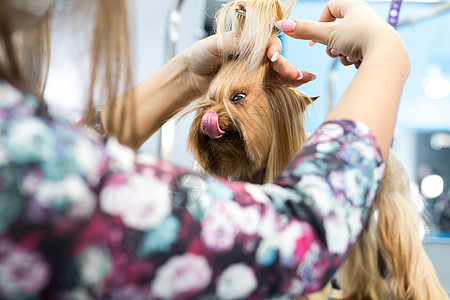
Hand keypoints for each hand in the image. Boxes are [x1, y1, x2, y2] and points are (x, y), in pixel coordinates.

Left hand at [181, 34, 316, 95]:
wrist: (189, 76)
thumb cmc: (200, 56)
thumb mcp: (216, 45)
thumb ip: (236, 43)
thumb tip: (255, 41)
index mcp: (247, 40)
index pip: (267, 42)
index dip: (273, 49)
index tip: (272, 58)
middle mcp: (253, 54)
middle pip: (275, 59)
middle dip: (286, 66)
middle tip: (295, 75)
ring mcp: (253, 70)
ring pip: (276, 72)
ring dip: (291, 76)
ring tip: (306, 80)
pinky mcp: (251, 86)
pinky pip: (269, 85)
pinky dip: (283, 86)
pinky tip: (297, 87)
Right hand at [276, 0, 402, 69]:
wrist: (387, 56)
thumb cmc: (359, 38)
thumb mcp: (327, 34)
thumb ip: (304, 30)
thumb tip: (281, 25)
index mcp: (354, 6)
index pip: (330, 8)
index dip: (318, 23)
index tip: (314, 40)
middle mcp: (364, 17)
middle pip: (336, 29)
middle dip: (330, 44)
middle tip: (333, 50)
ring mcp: (371, 33)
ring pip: (345, 44)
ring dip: (341, 54)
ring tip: (349, 56)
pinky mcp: (376, 48)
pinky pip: (356, 53)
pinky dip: (353, 59)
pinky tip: (359, 62)